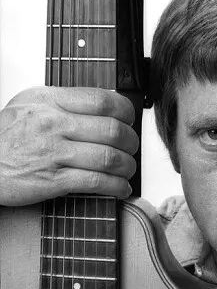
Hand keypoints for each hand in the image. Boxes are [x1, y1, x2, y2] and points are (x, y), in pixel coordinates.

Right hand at [0, 86, 137, 205]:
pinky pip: (97, 182)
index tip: (129, 121)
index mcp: (49, 101)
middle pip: (113, 130)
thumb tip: (105, 108)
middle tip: (130, 149)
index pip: (102, 100)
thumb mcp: (31, 106)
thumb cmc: (7, 137)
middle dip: (131, 143)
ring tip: (127, 170)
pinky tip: (121, 188)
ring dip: (127, 167)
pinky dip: (117, 187)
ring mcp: (53, 153)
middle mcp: (53, 124)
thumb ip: (66, 104)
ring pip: (109, 158)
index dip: (126, 112)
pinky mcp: (53, 180)